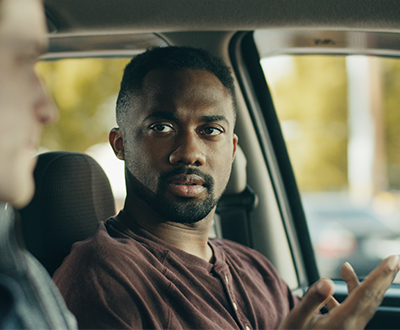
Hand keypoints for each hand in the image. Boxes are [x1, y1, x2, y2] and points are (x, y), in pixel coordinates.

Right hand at [279, 255, 399, 328]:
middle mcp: (352, 326)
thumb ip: (312, 300)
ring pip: (366, 302)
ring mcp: (351, 328)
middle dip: (386, 277)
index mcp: (342, 322)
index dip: (380, 275)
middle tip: (396, 259)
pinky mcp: (345, 328)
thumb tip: (328, 282)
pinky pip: (355, 306)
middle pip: (373, 297)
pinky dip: (351, 291)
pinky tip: (339, 283)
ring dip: (369, 282)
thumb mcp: (297, 320)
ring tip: (352, 266)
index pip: (365, 293)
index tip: (393, 260)